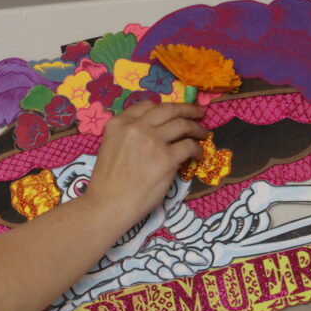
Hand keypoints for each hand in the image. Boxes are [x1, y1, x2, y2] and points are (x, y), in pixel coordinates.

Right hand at [84, 101, 207, 226]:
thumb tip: (154, 132)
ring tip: (204, 133)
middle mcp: (136, 127)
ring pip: (183, 125)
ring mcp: (153, 141)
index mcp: (118, 123)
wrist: (108, 204)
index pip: (147, 106)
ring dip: (197, 128)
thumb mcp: (110, 147)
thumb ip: (127, 134)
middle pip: (169, 110)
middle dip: (187, 109)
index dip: (165, 107)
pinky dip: (197, 150)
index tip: (174, 111)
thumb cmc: (106, 182)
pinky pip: (189, 147)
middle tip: (199, 113)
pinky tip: (198, 155)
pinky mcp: (167, 158)